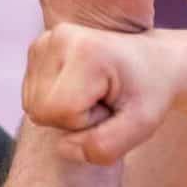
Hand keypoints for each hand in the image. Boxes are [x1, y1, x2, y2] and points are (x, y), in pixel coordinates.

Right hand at [23, 23, 179, 164]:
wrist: (154, 61)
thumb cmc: (150, 92)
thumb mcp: (141, 125)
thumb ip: (104, 146)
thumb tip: (62, 147)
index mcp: (86, 51)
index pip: (60, 111)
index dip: (86, 122)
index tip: (111, 105)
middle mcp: (59, 38)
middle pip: (40, 110)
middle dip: (73, 119)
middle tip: (104, 101)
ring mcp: (44, 41)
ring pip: (32, 106)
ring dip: (64, 111)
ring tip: (94, 94)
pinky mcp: (37, 48)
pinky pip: (32, 97)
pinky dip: (55, 101)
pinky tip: (80, 88)